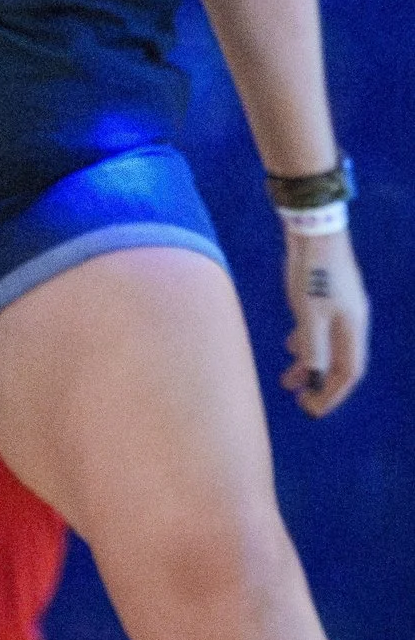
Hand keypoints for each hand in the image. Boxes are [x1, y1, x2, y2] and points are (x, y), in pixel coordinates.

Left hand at [283, 218, 369, 416]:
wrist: (314, 230)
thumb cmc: (311, 272)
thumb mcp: (309, 315)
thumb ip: (313, 347)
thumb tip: (314, 376)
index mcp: (352, 328)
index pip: (348, 373)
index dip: (331, 394)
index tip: (311, 409)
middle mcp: (352, 321)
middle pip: (340, 362)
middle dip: (320, 384)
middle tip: (299, 400)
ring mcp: (341, 308)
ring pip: (328, 346)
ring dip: (309, 364)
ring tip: (287, 380)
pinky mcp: (327, 297)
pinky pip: (321, 329)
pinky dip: (307, 343)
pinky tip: (291, 345)